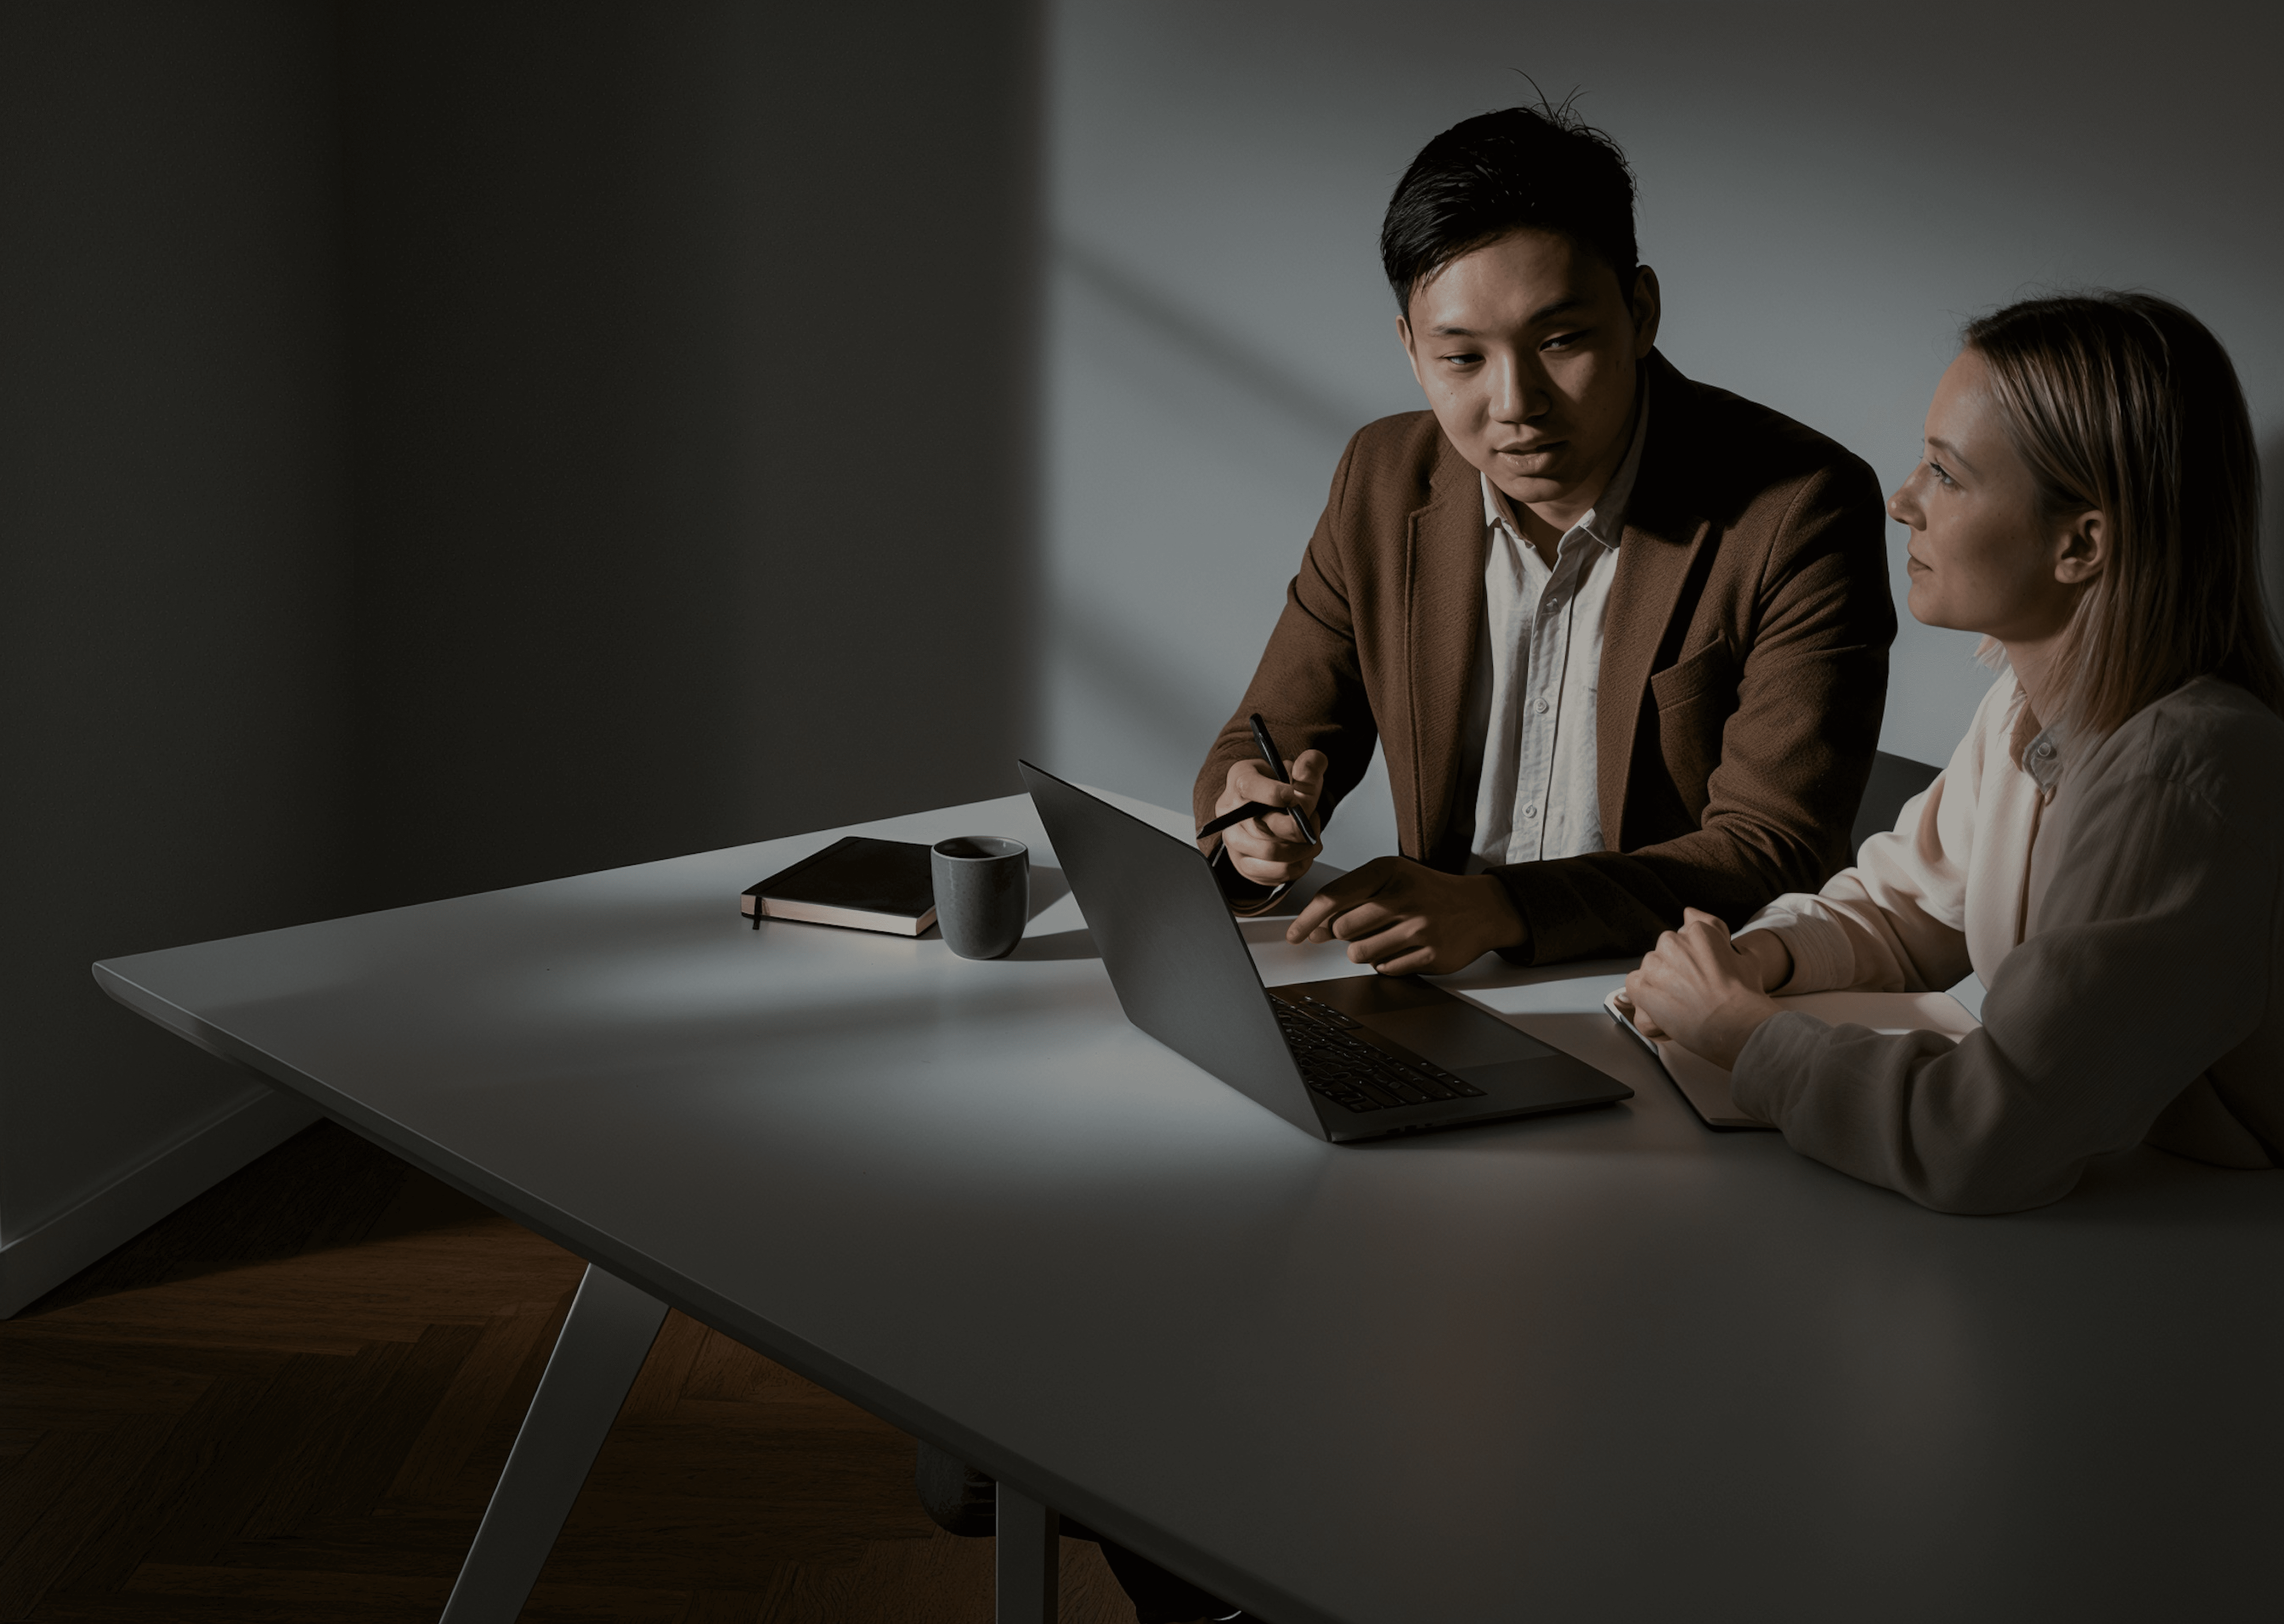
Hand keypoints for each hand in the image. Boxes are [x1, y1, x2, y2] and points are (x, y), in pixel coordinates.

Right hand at [1207, 750, 1326, 883]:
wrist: (1275, 810)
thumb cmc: (1285, 789)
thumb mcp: (1300, 771)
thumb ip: (1310, 766)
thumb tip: (1306, 770)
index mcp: (1240, 779)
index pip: (1248, 787)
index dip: (1274, 794)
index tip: (1294, 797)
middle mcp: (1229, 811)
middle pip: (1263, 827)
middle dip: (1299, 828)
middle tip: (1313, 822)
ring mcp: (1233, 840)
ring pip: (1270, 853)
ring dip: (1301, 849)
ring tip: (1312, 838)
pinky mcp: (1243, 864)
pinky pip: (1273, 874)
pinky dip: (1298, 867)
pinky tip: (1304, 854)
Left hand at [1285, 855, 1524, 975]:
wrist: (1481, 907)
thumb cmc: (1428, 892)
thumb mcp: (1391, 879)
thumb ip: (1351, 898)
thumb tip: (1314, 929)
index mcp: (1388, 871)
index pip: (1332, 897)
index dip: (1307, 919)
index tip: (1294, 935)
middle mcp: (1403, 897)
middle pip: (1342, 929)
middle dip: (1344, 935)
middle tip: (1364, 928)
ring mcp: (1419, 927)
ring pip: (1360, 954)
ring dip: (1364, 951)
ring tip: (1386, 937)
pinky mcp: (1431, 955)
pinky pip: (1386, 969)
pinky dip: (1387, 963)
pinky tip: (1404, 947)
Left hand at [1622, 908, 1781, 1068]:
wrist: (1734, 1024)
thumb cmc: (1743, 996)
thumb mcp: (1746, 958)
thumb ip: (1726, 942)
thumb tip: (1714, 936)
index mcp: (1699, 931)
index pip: (1687, 928)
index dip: (1695, 952)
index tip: (1701, 967)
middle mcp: (1673, 941)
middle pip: (1667, 950)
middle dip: (1676, 967)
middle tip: (1693, 989)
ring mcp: (1655, 963)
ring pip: (1651, 967)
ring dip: (1660, 982)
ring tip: (1681, 1002)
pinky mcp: (1641, 986)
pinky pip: (1634, 985)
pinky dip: (1644, 997)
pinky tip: (1662, 1007)